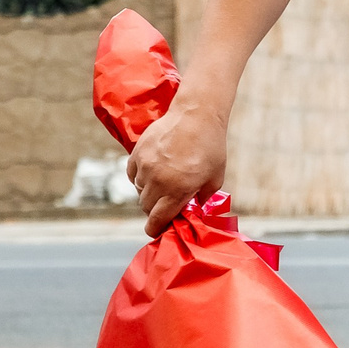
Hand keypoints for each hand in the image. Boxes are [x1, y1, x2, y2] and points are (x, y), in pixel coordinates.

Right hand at [126, 97, 227, 236]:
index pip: (157, 219)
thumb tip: (194, 209)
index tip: (157, 230)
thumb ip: (203, 198)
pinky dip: (140, 178)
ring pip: (139, 191)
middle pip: (146, 207)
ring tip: (165, 183)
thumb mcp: (215, 178)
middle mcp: (157, 181)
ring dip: (149, 193)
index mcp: (177, 190)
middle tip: (167, 205)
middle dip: (155, 210)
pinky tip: (153, 173)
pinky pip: (132, 175)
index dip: (156, 228)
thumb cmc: (210, 147)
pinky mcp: (137, 154)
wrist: (196, 116)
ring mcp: (145, 167)